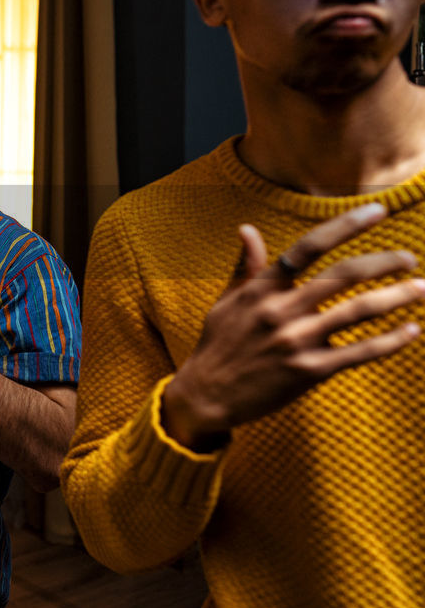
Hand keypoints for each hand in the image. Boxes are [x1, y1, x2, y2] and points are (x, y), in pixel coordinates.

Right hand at [163, 203, 422, 449]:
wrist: (205, 396)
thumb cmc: (217, 346)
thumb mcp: (225, 302)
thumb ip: (245, 267)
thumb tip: (247, 229)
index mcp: (261, 288)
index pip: (309, 247)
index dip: (346, 225)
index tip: (377, 211)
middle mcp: (280, 310)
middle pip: (344, 276)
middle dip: (384, 263)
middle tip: (409, 259)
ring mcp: (296, 341)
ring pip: (359, 311)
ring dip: (397, 297)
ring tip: (422, 289)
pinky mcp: (308, 371)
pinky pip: (360, 352)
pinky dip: (391, 340)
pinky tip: (412, 330)